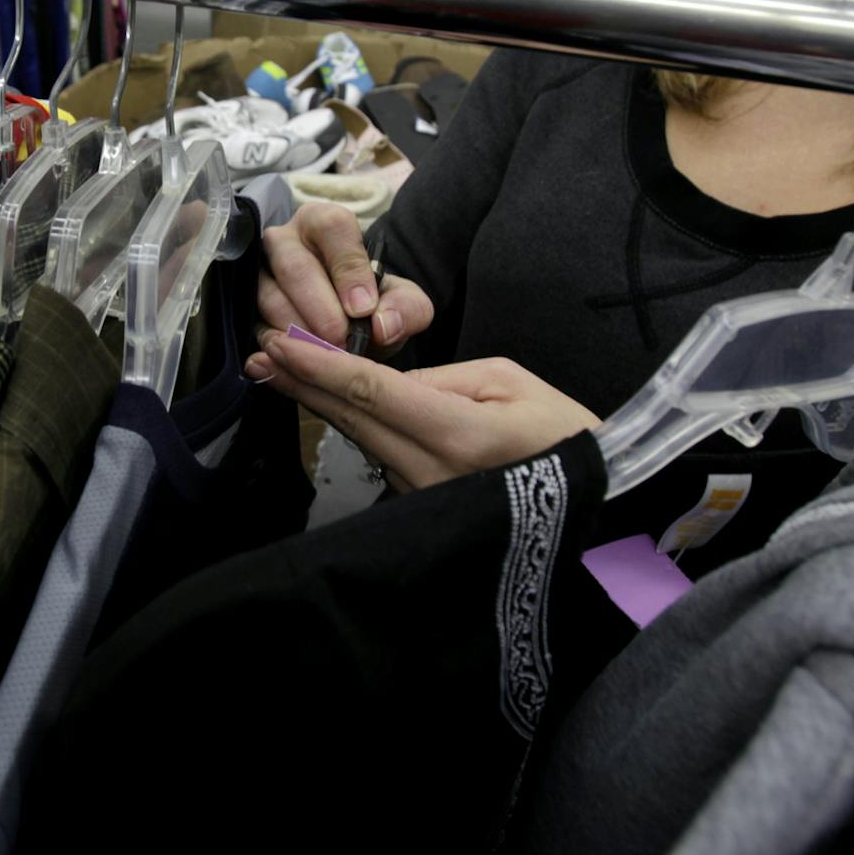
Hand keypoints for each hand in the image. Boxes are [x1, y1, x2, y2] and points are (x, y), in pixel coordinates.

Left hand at [245, 335, 598, 492]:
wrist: (593, 500)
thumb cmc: (559, 432)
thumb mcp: (509, 384)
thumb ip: (443, 378)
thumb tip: (390, 383)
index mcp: (457, 435)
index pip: (374, 393)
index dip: (322, 368)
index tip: (281, 346)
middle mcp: (430, 472)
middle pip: (353, 420)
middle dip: (302, 383)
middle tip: (260, 353)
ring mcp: (422, 497)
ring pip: (361, 439)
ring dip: (319, 403)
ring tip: (277, 370)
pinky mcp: (420, 508)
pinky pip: (379, 456)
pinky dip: (350, 425)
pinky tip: (324, 401)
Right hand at [257, 203, 431, 358]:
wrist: (350, 330)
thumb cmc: (373, 305)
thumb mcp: (403, 303)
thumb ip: (407, 308)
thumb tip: (383, 325)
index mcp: (326, 224)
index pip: (332, 227)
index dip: (348, 269)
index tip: (363, 309)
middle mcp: (285, 241)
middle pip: (294, 266)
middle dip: (319, 308)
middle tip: (341, 340)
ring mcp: (259, 274)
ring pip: (269, 297)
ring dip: (299, 331)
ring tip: (326, 354)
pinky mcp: (246, 308)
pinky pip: (254, 326)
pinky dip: (279, 349)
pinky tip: (301, 364)